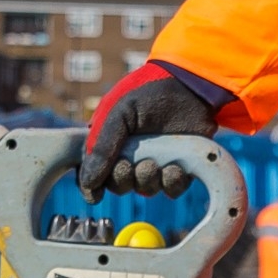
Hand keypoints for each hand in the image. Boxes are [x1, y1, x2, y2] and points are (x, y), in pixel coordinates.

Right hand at [79, 61, 223, 198]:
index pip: (93, 173)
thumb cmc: (148, 92)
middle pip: (119, 185)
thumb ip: (101, 146)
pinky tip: (174, 167)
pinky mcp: (180, 166)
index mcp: (109, 142)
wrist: (189, 84)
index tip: (96, 194)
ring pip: (145, 189)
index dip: (92, 187)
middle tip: (128, 166)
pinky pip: (172, 188)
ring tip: (155, 164)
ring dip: (147, 180)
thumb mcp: (118, 113)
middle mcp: (131, 155)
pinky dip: (171, 182)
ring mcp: (156, 162)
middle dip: (122, 180)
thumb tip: (88, 182)